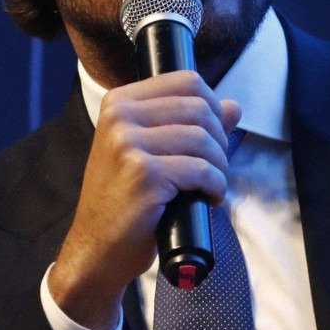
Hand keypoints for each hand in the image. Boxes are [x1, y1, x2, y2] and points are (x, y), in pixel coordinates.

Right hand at [47, 70, 240, 329]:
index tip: (214, 135)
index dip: (213, 106)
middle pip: (199, 108)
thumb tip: (233, 106)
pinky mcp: (143, 174)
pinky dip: (215, 185)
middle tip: (215, 167)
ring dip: (219, 166)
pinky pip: (201, 170)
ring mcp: (128, 144)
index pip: (186, 81)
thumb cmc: (124, 200)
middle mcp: (120, 117)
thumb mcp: (150, 152)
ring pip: (203, 139)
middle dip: (219, 140)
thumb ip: (189, 124)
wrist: (96, 249)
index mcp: (119, 102)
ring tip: (212, 185)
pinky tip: (209, 198)